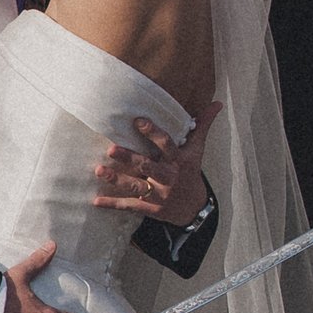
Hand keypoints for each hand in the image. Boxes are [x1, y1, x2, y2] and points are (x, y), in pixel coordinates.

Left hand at [93, 103, 218, 231]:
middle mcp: (168, 178)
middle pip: (148, 167)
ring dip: (117, 179)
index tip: (138, 121)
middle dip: (130, 158)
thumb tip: (216, 103)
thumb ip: (202, 125)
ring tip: (99, 170)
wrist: (194, 209)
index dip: (153, 133)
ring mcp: (159, 195)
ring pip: (136, 186)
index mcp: (178, 161)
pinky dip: (113, 204)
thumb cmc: (191, 172)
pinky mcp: (150, 208)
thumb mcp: (197, 150)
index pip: (166, 145)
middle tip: (111, 149)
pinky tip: (96, 201)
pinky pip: (130, 206)